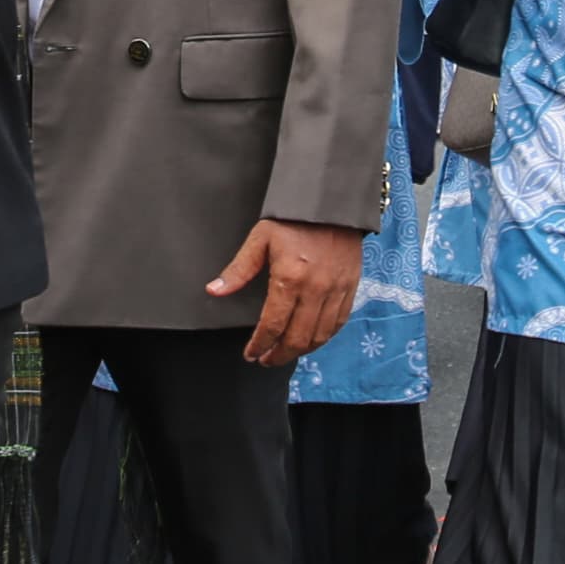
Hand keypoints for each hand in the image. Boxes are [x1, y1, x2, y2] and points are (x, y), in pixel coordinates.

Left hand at [206, 218, 362, 366]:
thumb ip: (238, 270)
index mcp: (289, 278)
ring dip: (300, 351)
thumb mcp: (260, 239)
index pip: (272, 325)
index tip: (250, 354)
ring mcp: (336, 290)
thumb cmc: (292, 220)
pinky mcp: (350, 287)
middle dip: (278, 355)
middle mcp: (315, 289)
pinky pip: (338, 323)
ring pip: (319, 336)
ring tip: (284, 353)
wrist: (331, 203)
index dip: (259, 345)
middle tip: (265, 360)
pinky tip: (309, 340)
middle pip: (297, 338)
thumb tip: (214, 291)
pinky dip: (323, 338)